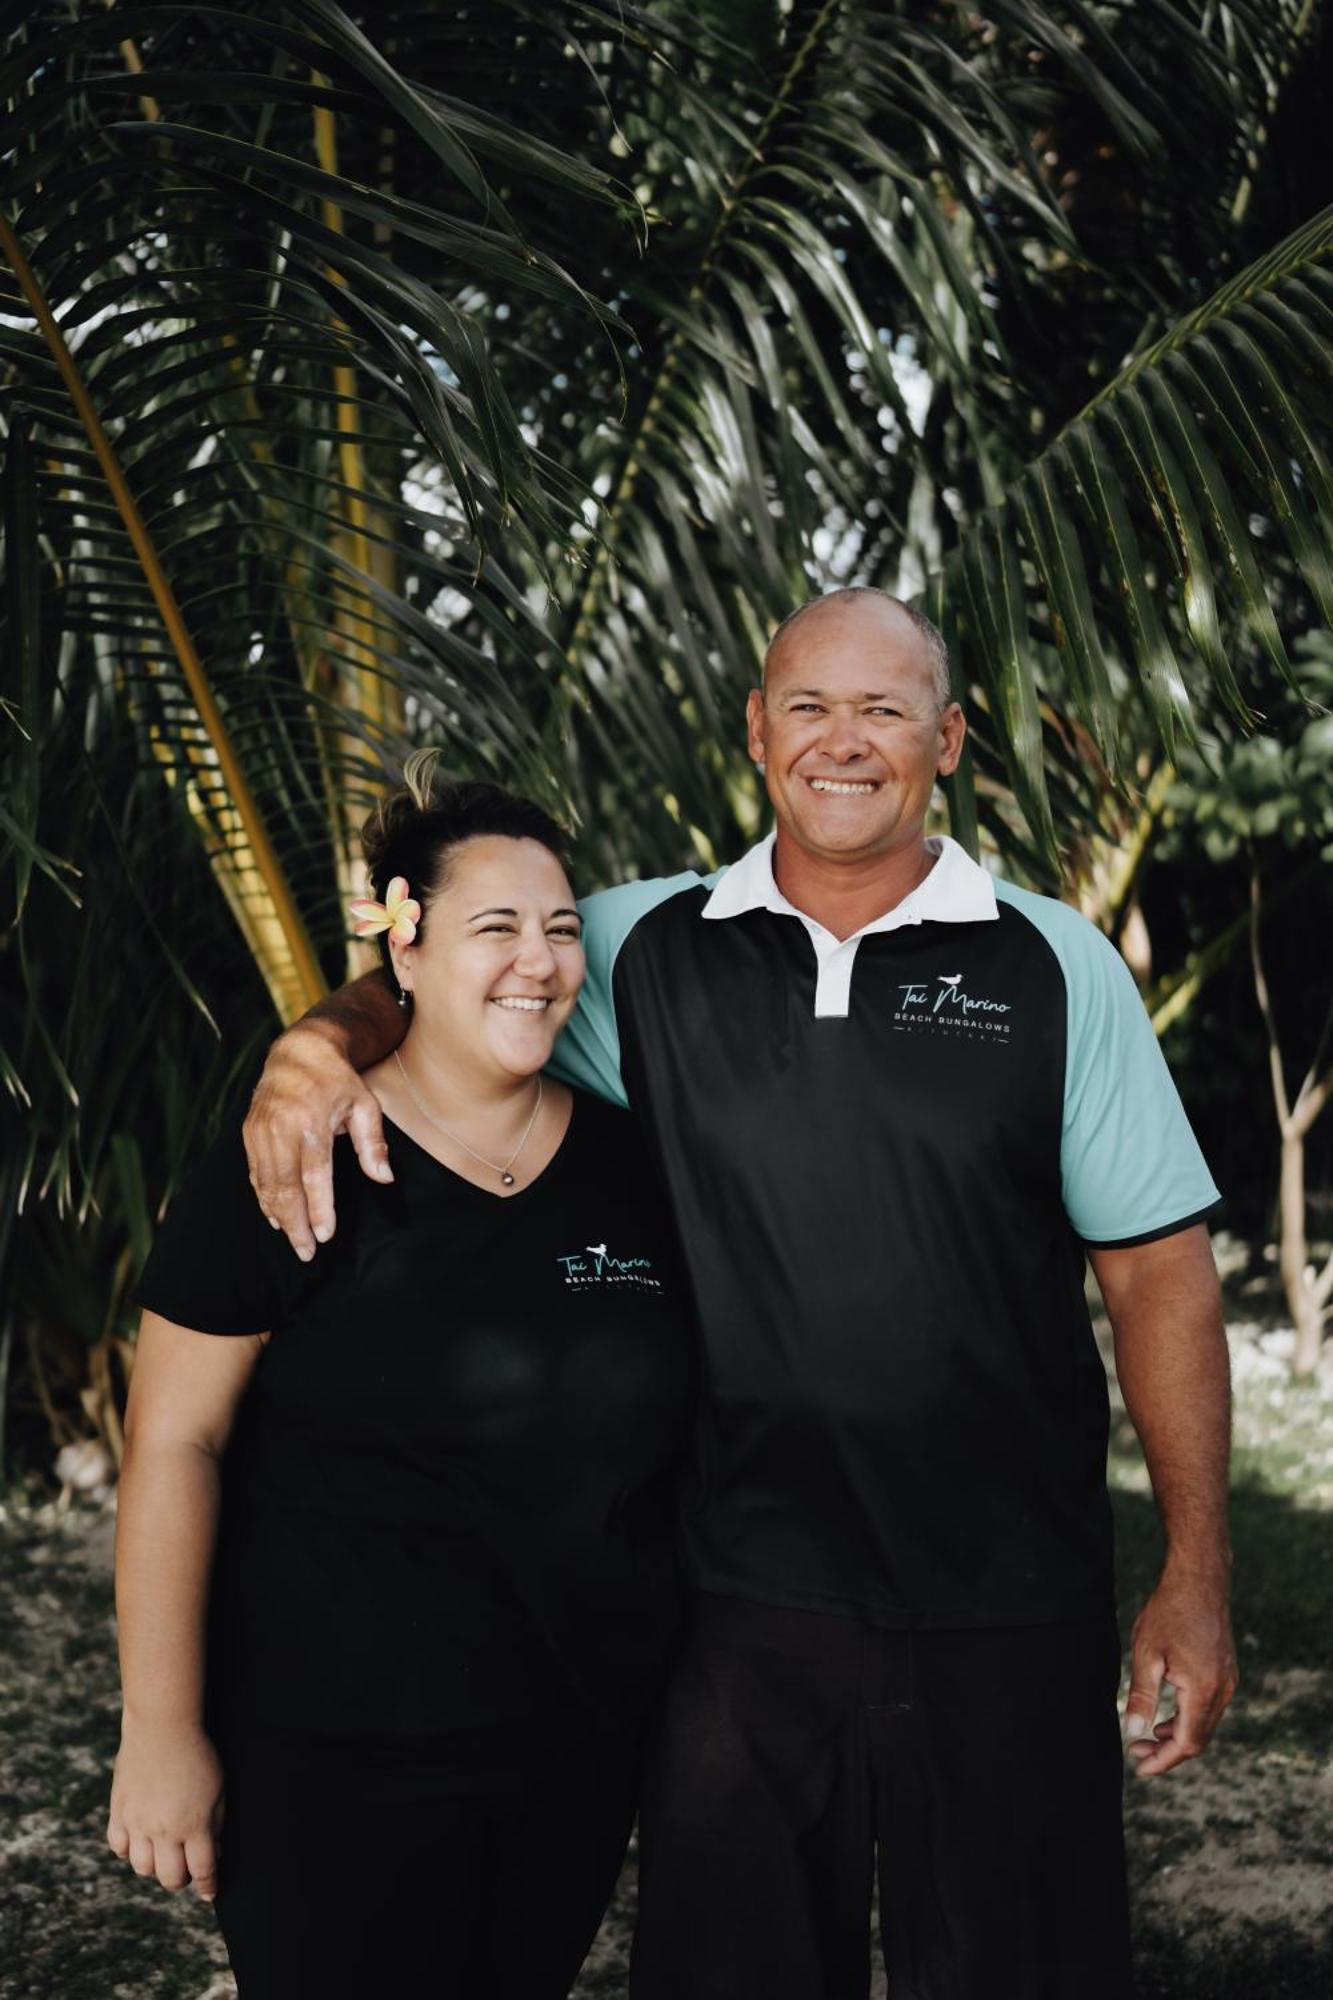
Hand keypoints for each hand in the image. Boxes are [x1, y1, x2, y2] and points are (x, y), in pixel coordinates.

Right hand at [107, 1720, 224, 1898]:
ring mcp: (138, 1823)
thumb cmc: (197, 1755)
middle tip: (186, 1869)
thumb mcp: (219, 1789)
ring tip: (164, 1852)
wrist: (162, 1727)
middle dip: (182, 1879)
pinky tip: (141, 1839)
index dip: (209, 1885)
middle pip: (170, 1878)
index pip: (203, 1871)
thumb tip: (213, 1852)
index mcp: (194, 1825)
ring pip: (143, 1868)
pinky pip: (119, 1847)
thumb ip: (216, 1824)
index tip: (210, 1892)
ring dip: (155, 1866)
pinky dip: (130, 1850)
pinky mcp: (119, 1812)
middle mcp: (164, 1830)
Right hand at [243, 1023, 389, 1257]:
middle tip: (307, 1252)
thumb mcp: (365, 1105)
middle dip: (296, 1224)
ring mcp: (260, 1130)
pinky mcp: (249, 1133)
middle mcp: (281, 1128)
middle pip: (285, 1187)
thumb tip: (384, 1178)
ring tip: (295, 1241)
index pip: (314, 1175)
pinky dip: (265, 1199)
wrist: (299, 1052)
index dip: (318, 1209)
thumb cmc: (339, 1081)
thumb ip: (374, 1143)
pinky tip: (275, 1218)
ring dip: (279, 1217)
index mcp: (311, 1121)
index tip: (324, 1235)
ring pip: (267, 1185)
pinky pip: (255, 1174)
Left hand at [1122, 1566, 1237, 1777]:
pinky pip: (1208, 1708)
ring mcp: (1227, 1681)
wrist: (1199, 1580)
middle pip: (1199, 1739)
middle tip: (1136, 1753)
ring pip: (1204, 1725)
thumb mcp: (1146, 1654)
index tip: (1140, 1767)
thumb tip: (1132, 1730)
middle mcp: (1222, 1690)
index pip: (1187, 1743)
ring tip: (1146, 1737)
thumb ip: (1142, 1695)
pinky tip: (1165, 1716)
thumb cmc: (1169, 1612)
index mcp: (1203, 1690)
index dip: (1164, 1760)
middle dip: (1168, 1752)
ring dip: (1177, 1736)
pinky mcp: (1225, 1672)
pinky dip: (1187, 1719)